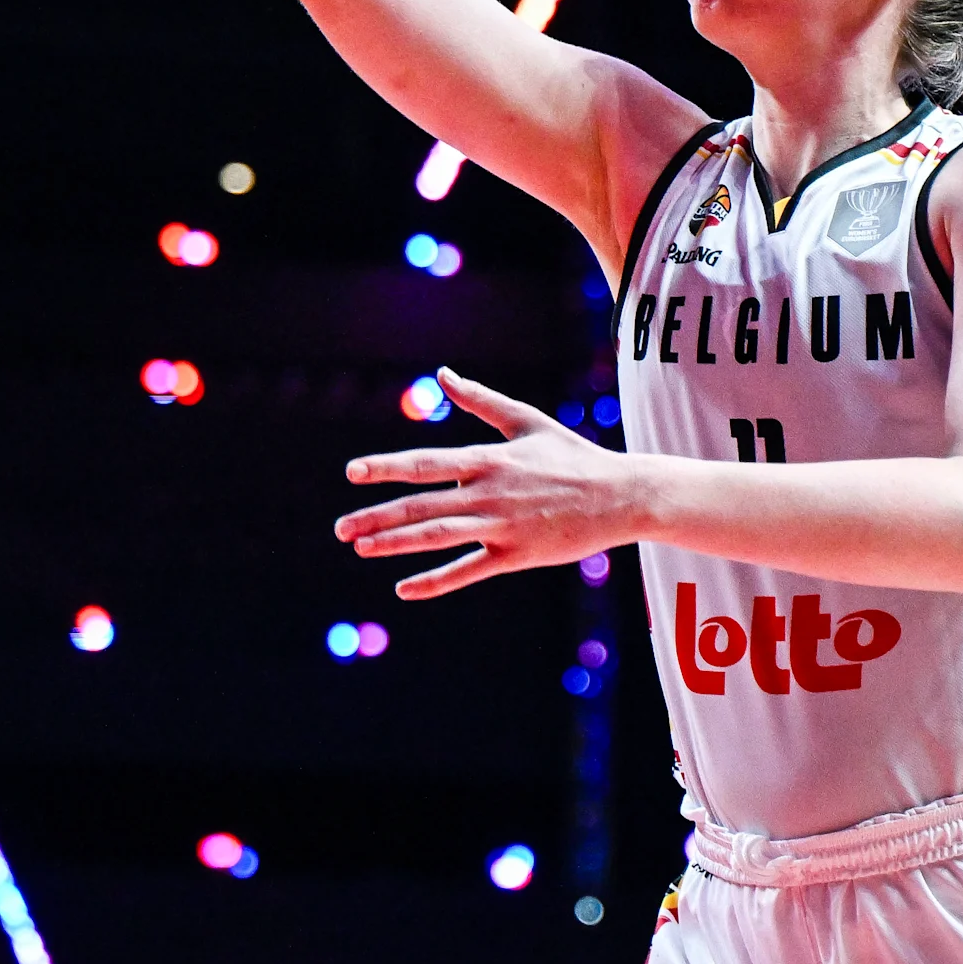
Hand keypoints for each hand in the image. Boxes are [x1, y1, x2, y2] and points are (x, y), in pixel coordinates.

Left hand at [335, 370, 639, 598]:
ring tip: (361, 548)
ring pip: (438, 537)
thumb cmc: (572, 455)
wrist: (621, 495)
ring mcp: (502, 526)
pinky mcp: (516, 555)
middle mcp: (489, 493)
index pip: (426, 463)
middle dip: (378, 517)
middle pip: (422, 505)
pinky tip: (404, 589)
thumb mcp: (525, 421)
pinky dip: (435, 582)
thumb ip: (480, 401)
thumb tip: (442, 374)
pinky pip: (467, 571)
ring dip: (396, 544)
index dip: (386, 468)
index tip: (352, 473)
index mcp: (488, 458)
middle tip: (341, 528)